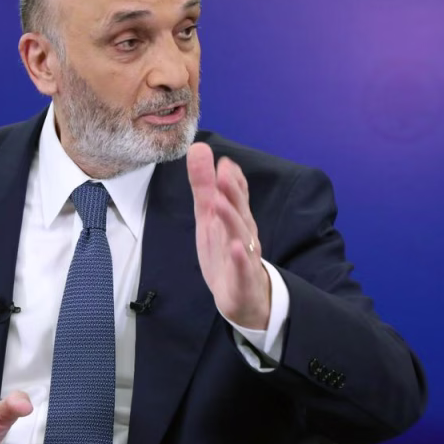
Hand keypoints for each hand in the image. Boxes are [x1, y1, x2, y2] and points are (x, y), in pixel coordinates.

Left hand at [186, 142, 270, 329]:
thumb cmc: (226, 250)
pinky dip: (239, 258)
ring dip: (232, 220)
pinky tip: (234, 248)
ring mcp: (244, 255)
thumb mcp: (209, 217)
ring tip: (220, 204)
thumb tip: (199, 147)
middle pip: (239, 211)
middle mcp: (243, 233)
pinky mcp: (242, 278)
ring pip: (240, 236)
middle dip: (232, 193)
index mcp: (235, 217)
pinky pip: (242, 267)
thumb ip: (204, 185)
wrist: (244, 296)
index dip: (232, 179)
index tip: (224, 163)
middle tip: (223, 174)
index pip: (237, 195)